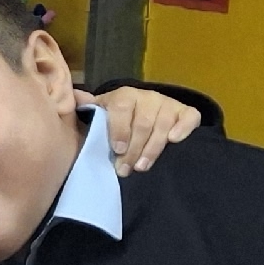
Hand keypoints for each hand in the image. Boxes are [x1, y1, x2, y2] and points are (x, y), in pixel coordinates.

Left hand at [80, 85, 202, 173]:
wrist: (144, 113)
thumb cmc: (117, 120)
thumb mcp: (100, 114)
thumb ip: (88, 109)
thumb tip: (74, 98)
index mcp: (124, 95)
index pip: (122, 108)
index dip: (119, 129)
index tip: (116, 149)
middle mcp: (147, 96)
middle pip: (143, 122)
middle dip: (133, 149)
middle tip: (125, 169)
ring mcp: (168, 103)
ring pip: (163, 124)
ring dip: (153, 148)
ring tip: (142, 166)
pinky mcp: (186, 112)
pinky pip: (189, 117)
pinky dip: (183, 128)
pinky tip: (174, 140)